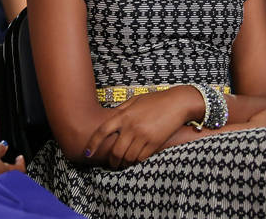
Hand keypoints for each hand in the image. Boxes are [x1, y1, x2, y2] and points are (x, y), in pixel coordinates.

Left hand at [83, 87, 199, 168]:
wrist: (178, 103)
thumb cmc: (157, 100)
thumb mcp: (136, 100)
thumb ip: (121, 110)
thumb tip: (109, 120)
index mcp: (124, 114)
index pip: (102, 131)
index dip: (92, 144)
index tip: (87, 153)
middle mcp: (131, 126)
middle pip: (115, 151)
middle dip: (111, 161)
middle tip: (112, 164)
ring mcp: (143, 135)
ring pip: (127, 157)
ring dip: (123, 164)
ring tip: (123, 164)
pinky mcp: (154, 143)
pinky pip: (140, 158)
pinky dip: (136, 161)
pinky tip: (135, 160)